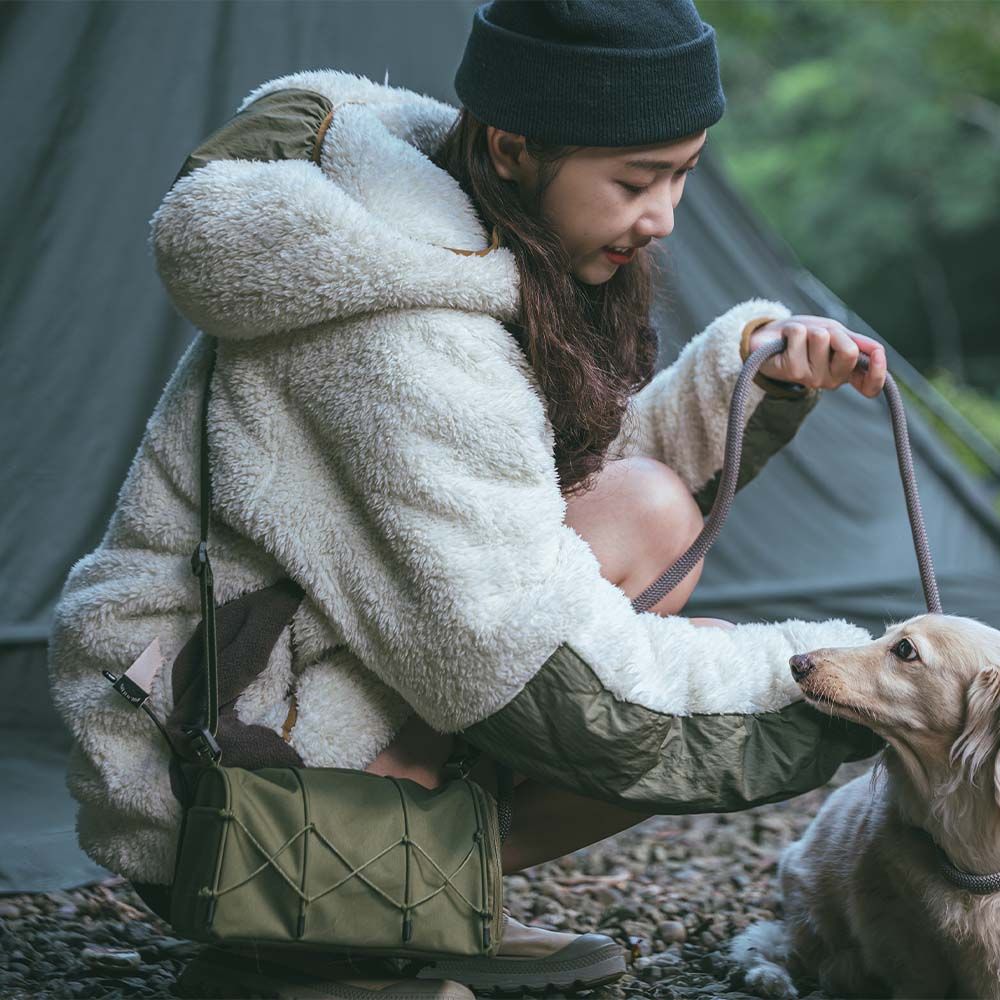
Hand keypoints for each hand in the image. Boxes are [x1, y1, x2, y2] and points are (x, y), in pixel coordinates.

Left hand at [749, 316, 886, 397]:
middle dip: (834, 332)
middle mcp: (831, 381)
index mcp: (846, 373)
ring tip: (800, 339)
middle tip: (818, 336)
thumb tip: (878, 351)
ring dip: (809, 329)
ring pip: (821, 338)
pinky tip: (786, 340)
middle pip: (848, 351)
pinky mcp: (791, 371)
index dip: (878, 372)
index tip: (878, 355)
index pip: (870, 386)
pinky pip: (800, 335)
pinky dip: (793, 329)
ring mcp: (811, 379)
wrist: (769, 340)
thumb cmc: (805, 337)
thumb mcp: (835, 335)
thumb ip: (856, 343)